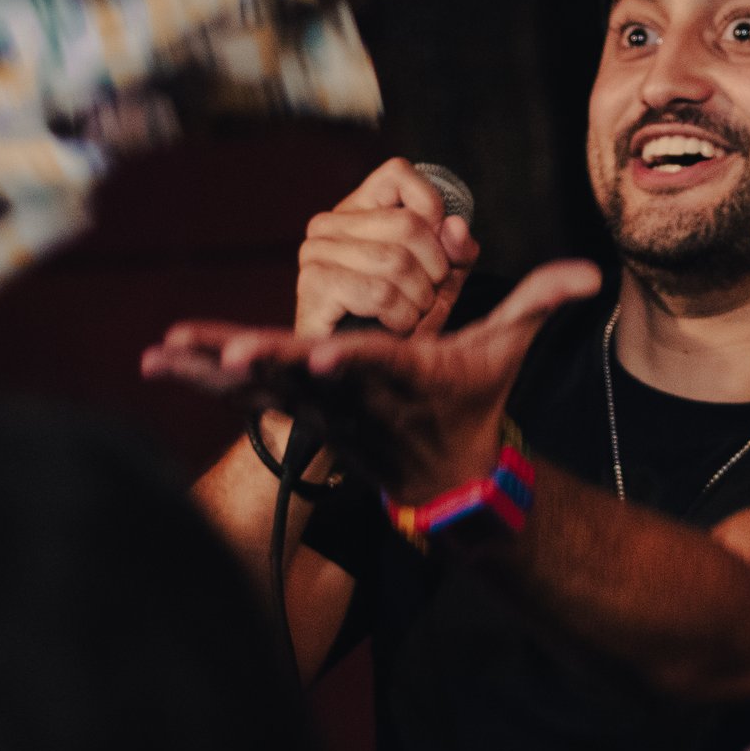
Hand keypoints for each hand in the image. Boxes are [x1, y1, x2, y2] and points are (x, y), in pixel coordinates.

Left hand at [145, 259, 601, 500]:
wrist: (440, 478)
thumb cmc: (469, 400)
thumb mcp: (506, 351)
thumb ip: (540, 302)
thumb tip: (592, 272)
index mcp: (402, 374)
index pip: (375, 363)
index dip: (349, 359)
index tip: (322, 356)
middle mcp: (351, 392)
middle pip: (304, 376)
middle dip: (266, 367)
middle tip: (228, 359)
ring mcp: (317, 404)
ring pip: (259, 384)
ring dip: (209, 370)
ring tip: (161, 354)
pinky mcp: (294, 406)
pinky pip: (239, 392)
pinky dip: (197, 377)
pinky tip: (157, 360)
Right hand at [294, 158, 482, 338]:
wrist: (364, 369)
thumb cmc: (399, 317)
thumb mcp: (439, 278)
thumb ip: (455, 250)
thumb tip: (456, 227)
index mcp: (357, 208)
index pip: (398, 173)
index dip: (432, 208)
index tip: (440, 249)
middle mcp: (329, 223)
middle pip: (408, 224)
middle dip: (434, 269)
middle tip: (428, 296)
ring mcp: (316, 252)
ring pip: (396, 261)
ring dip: (419, 298)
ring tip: (413, 314)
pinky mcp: (314, 285)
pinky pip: (379, 292)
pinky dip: (401, 316)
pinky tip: (396, 326)